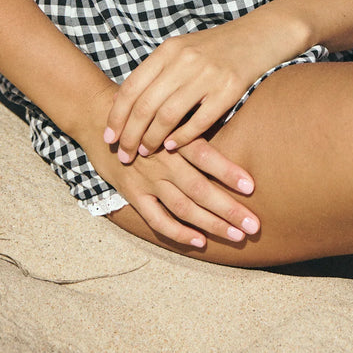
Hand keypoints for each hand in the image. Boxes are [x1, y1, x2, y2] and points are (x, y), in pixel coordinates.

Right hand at [82, 88, 259, 249]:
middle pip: (200, 189)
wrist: (99, 118)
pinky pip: (157, 219)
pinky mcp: (133, 194)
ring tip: (236, 236)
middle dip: (229, 210)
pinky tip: (199, 241)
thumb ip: (194, 123)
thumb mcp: (169, 112)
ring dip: (212, 224)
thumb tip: (230, 119)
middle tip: (254, 226)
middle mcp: (164, 161)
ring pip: (184, 208)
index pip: (206, 157)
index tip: (252, 187)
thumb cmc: (143, 114)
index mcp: (176, 138)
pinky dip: (179, 232)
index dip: (228, 172)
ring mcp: (148, 180)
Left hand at [103, 7, 307, 164]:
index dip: (116, 115)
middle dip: (130, 135)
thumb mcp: (183, 48)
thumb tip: (129, 105)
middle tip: (123, 154)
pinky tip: (173, 146)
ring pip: (168, 116)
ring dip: (152, 139)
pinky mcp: (228, 90)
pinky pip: (198, 122)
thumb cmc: (216, 47)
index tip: (109, 136)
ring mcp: (207, 75)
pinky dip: (181, 138)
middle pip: (146, 106)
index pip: (132, 87)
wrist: (259, 35)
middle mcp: (185, 60)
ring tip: (145, 152)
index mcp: (169, 49)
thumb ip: (158, 71)